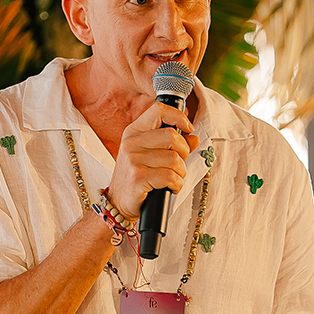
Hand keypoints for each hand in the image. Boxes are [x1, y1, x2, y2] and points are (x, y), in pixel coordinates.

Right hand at [106, 102, 199, 217]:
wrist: (119, 202)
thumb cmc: (138, 177)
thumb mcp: (151, 155)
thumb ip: (172, 144)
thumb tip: (194, 138)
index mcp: (134, 132)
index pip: (158, 111)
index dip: (178, 116)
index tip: (188, 128)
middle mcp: (131, 143)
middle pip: (172, 136)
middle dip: (184, 152)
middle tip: (179, 164)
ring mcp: (133, 159)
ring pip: (174, 159)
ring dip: (180, 172)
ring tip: (172, 178)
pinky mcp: (138, 177)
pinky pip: (170, 177)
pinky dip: (176, 185)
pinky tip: (170, 188)